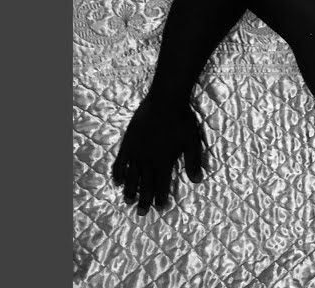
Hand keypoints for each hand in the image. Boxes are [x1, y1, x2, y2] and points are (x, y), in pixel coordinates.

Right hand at [111, 95, 207, 215]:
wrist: (165, 100)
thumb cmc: (182, 120)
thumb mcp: (192, 142)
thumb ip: (193, 162)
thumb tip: (197, 180)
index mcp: (164, 162)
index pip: (162, 185)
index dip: (161, 198)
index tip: (160, 208)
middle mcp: (149, 160)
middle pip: (145, 184)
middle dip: (144, 200)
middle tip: (142, 213)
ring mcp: (137, 152)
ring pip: (132, 176)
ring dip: (130, 190)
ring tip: (128, 201)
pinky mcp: (128, 142)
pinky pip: (121, 161)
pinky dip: (118, 173)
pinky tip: (117, 181)